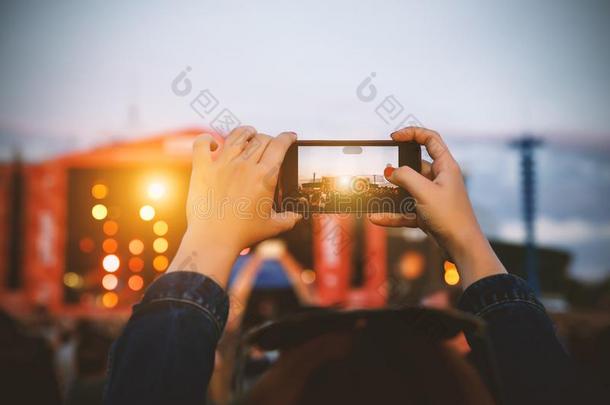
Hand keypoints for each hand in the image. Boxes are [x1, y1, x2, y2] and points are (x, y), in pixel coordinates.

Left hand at [168, 126, 301, 286]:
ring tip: (249, 133)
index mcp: (265, 176)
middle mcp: (244, 165)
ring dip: (246, 132)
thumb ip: (289, 218)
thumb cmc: (244, 234)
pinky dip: (206, 140)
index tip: (291, 137)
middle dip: (269, 138)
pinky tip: (213, 144)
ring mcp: (222, 165)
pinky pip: (202, 144)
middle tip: (270, 144)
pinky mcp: (202, 169)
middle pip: (261, 139)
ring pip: (236, 136)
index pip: (280, 145)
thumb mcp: (273, 226)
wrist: (214, 239)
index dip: (288, 137)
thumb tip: (298, 216)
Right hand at [369, 127, 505, 288]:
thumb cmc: (451, 217)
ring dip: (392, 194)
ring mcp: (433, 197)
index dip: (412, 133)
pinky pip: (405, 210)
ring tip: (375, 194)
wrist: (462, 247)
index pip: (430, 139)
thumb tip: (391, 171)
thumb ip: (406, 177)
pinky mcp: (427, 213)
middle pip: (415, 166)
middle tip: (381, 171)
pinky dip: (392, 214)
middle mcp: (440, 179)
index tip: (394, 137)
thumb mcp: (425, 192)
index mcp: (446, 167)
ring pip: (408, 189)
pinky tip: (377, 217)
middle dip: (397, 169)